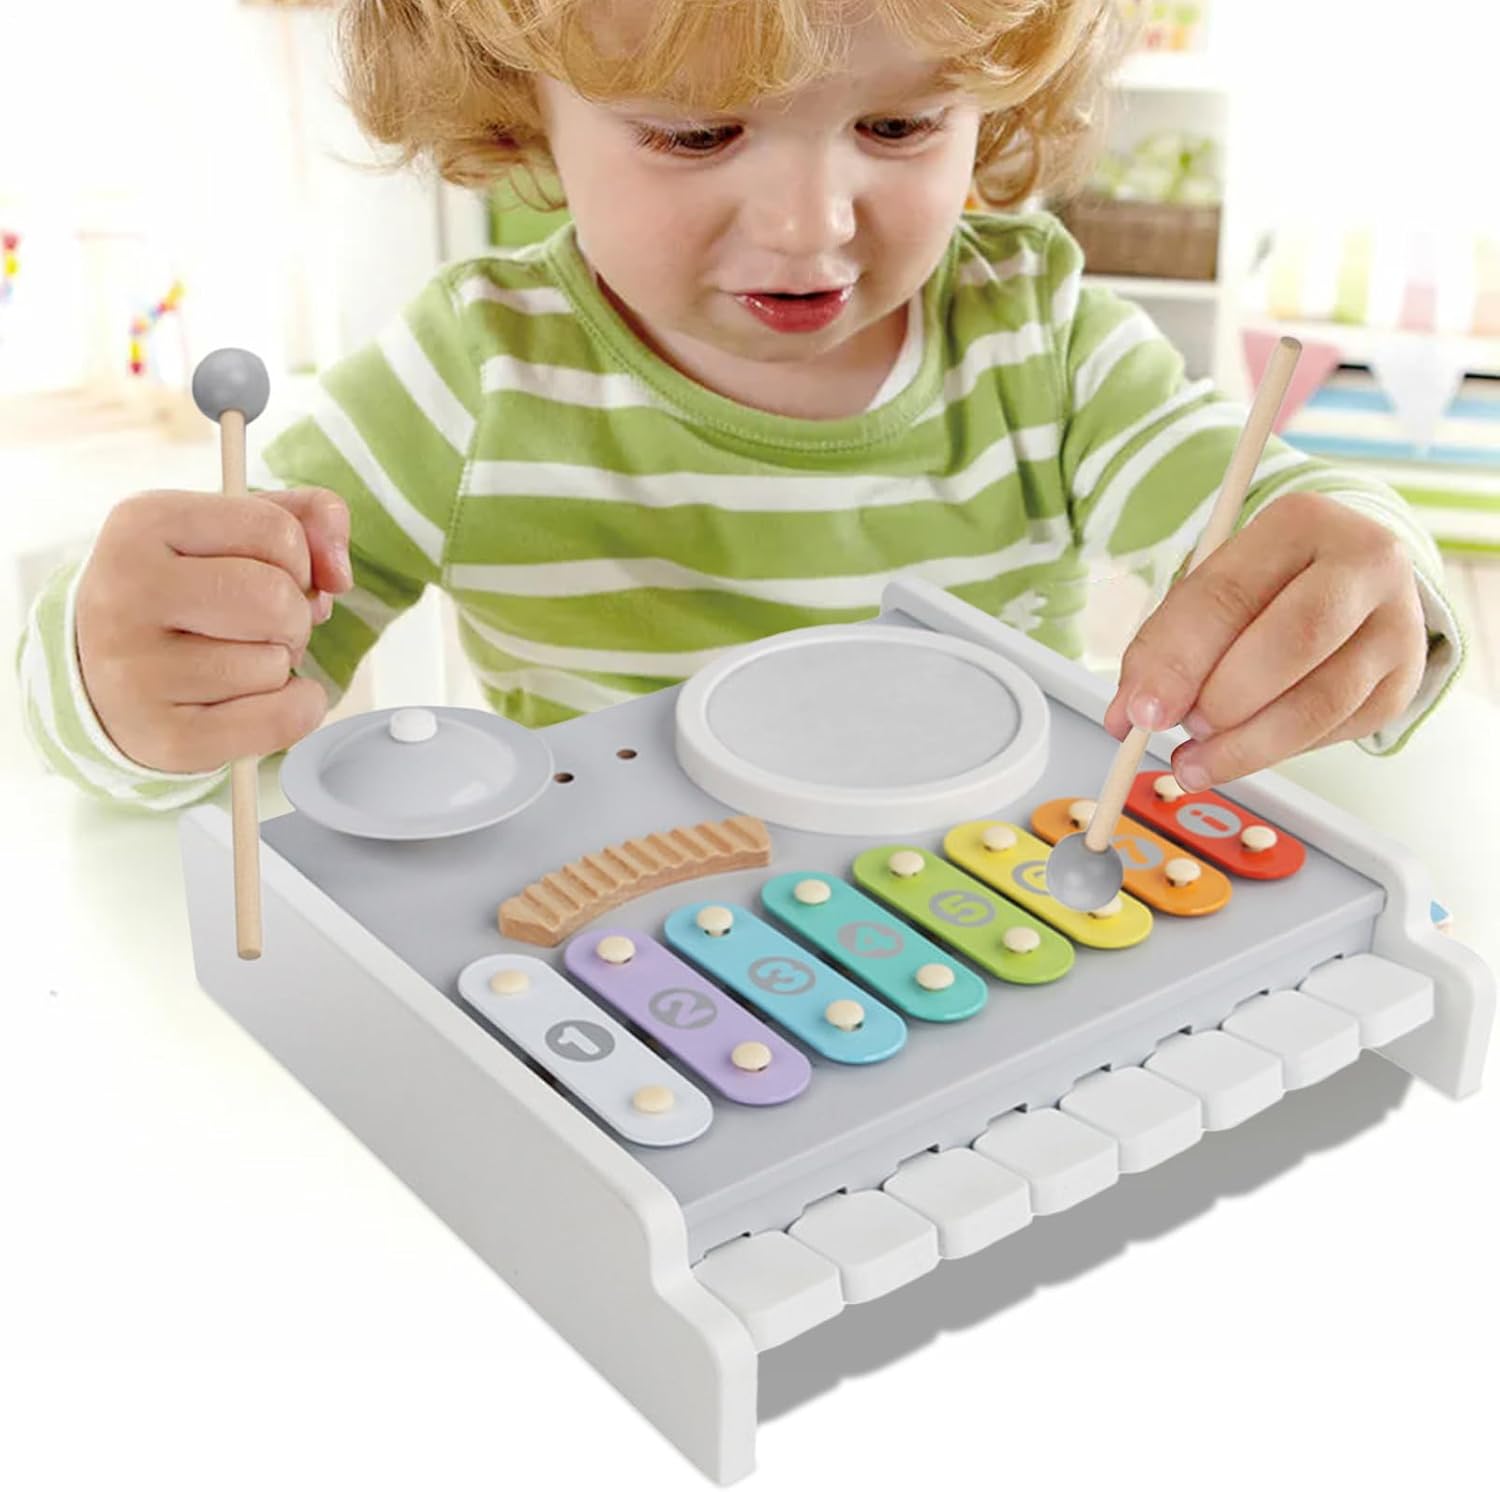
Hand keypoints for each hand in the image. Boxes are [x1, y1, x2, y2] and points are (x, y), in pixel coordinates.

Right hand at [76, 487, 352, 772]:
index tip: (270, 574)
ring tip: (236, 661)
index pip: (275, 530)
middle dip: (294, 616)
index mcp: (142, 523)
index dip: (298, 560)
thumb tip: (339, 573)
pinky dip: (298, 708)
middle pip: (278, 600)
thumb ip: (306, 519)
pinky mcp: (166, 738)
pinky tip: (263, 699)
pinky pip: (284, 718)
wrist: (105, 678)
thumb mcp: (233, 535)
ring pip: (275, 663)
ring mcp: (135, 672)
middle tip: (264, 627)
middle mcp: (125, 593)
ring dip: (280, 664)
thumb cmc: (187, 595)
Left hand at [1103, 491, 1427, 789]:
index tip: (1142, 713)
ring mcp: (1396, 624)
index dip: (1178, 661)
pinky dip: (1280, 750)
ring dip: (1247, 744)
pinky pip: (1335, 731)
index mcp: (1301, 522)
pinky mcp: (1401, 680)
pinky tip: (1247, 746)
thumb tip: (1126, 717)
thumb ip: (1163, 648)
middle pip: (1291, 642)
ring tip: (1199, 758)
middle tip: (1184, 729)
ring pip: (1320, 701)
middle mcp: (1364, 564)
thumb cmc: (1264, 587)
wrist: (1346, 583)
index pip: (1229, 595)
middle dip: (1223, 701)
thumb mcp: (1207, 594)